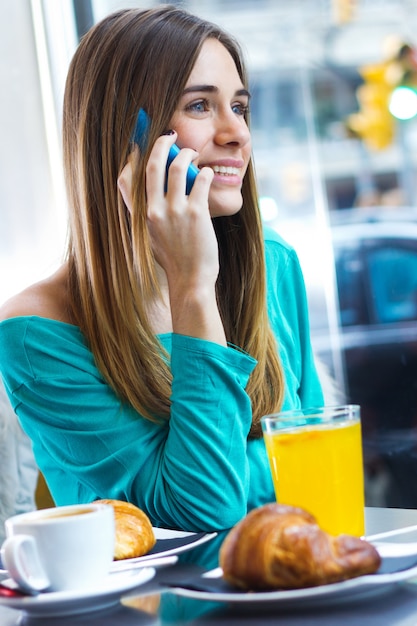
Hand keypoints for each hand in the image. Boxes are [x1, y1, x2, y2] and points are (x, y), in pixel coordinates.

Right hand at [118, 134, 225, 344]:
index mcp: (142, 217)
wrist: (190, 280)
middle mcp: (155, 211)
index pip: (126, 181)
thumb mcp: (152, 240)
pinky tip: (209, 174)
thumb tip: (154, 199)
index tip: (136, 146)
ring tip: (193, 154)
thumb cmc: (174, 262)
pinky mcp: (196, 213)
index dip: (130, 159)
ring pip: (178, 167)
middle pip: (153, 165)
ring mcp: (175, 211)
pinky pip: (202, 180)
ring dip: (187, 154)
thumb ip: (150, 218)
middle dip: (161, 144)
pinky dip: (206, 173)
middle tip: (170, 135)